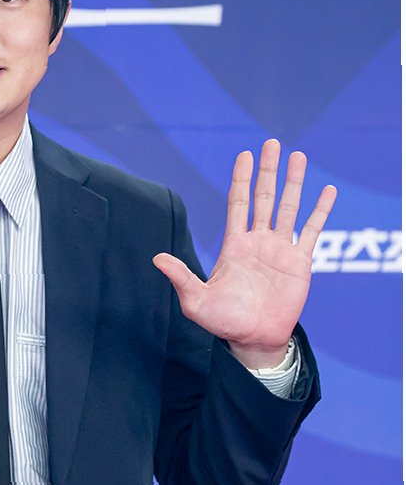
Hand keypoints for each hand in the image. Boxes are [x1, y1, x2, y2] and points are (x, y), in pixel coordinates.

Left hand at [153, 139, 336, 368]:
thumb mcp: (196, 300)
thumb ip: (181, 277)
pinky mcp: (300, 262)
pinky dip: (320, 211)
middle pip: (264, 197)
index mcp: (234, 245)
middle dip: (267, 170)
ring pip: (289, 207)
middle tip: (271, 143)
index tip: (244, 155)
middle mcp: (258, 241)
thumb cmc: (223, 322)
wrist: (253, 340)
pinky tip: (328, 191)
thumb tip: (156, 258)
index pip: (238, 203)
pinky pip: (312, 231)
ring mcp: (280, 249)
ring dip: (294, 182)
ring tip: (299, 156)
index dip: (241, 179)